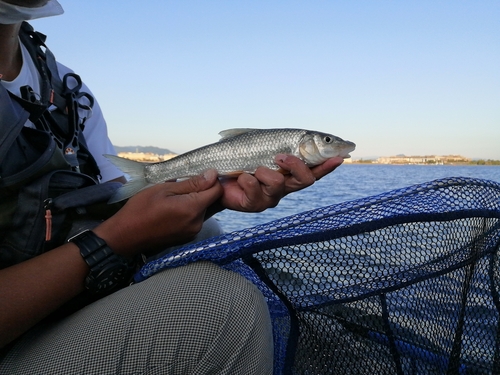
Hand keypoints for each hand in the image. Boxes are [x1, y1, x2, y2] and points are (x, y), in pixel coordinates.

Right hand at [94, 170, 222, 256]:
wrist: (125, 235)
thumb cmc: (141, 208)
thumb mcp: (164, 189)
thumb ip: (191, 183)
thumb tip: (213, 174)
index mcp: (192, 209)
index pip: (217, 191)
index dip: (212, 180)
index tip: (201, 173)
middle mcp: (197, 223)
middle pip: (213, 201)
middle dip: (205, 190)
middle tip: (186, 182)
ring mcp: (193, 232)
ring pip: (205, 210)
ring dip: (198, 200)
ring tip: (178, 195)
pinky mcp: (188, 237)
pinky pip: (197, 219)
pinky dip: (192, 211)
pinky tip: (176, 207)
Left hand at [217, 155, 343, 212]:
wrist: (213, 177)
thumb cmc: (238, 159)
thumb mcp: (260, 146)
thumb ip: (279, 144)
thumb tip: (292, 143)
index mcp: (289, 172)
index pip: (315, 169)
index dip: (329, 165)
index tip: (342, 156)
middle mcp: (284, 186)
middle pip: (305, 180)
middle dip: (297, 164)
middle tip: (280, 155)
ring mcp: (270, 197)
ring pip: (279, 183)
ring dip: (264, 171)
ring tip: (251, 169)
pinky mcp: (254, 204)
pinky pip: (255, 188)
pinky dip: (245, 178)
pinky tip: (239, 177)